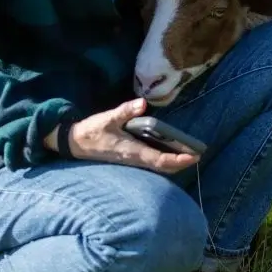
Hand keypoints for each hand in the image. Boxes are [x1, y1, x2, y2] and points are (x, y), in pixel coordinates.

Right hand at [48, 99, 198, 173]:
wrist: (74, 143)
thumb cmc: (92, 131)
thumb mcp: (108, 118)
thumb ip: (126, 111)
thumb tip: (142, 103)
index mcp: (132, 151)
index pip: (160, 160)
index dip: (179, 160)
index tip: (194, 156)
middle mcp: (134, 160)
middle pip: (163, 168)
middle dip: (181, 164)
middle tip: (197, 155)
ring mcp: (131, 162)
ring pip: (157, 167)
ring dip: (173, 163)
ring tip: (187, 153)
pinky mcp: (128, 160)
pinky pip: (150, 164)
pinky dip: (163, 161)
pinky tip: (169, 152)